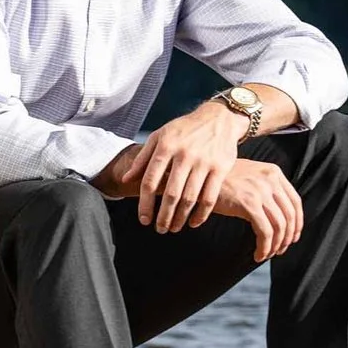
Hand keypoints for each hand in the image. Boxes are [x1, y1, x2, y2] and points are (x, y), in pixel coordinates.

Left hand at [125, 101, 248, 232]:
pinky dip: (201, 214)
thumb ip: (142, 158)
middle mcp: (184, 154)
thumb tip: (126, 179)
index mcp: (166, 146)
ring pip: (190, 198)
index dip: (145, 204)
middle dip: (163, 216)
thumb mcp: (160, 136)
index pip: (150, 181)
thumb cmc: (185, 129)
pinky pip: (210, 197)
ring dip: (180, 218)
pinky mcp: (221, 168)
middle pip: (170, 194)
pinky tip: (194, 223)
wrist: (219, 118)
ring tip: (174, 228)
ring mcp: (203, 162)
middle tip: (159, 229)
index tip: (144, 220)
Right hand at [213, 158, 304, 261]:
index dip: (297, 224)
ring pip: (279, 226)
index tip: (292, 238)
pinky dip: (264, 247)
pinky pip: (265, 232)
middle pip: (290, 216)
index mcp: (274, 172)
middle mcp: (270, 179)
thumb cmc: (220, 180)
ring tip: (266, 254)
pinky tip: (258, 255)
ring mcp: (260, 191)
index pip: (296, 202)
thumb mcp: (249, 176)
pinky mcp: (248, 203)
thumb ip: (266, 188)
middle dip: (287, 238)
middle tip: (279, 251)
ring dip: (275, 246)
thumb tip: (281, 216)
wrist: (198, 177)